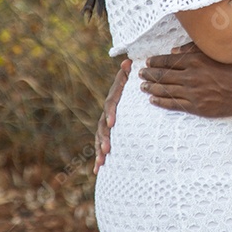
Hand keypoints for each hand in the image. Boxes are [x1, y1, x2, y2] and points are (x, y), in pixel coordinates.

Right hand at [94, 58, 131, 173]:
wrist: (130, 97)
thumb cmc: (133, 87)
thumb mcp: (132, 81)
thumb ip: (129, 74)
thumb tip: (127, 61)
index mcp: (114, 99)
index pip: (110, 105)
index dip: (110, 113)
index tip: (113, 122)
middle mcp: (108, 112)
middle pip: (102, 125)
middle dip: (104, 138)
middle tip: (108, 149)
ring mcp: (106, 125)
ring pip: (100, 138)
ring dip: (100, 149)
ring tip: (102, 161)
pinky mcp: (108, 136)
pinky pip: (101, 147)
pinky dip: (99, 158)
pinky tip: (97, 170)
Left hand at [139, 42, 231, 117]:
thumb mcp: (214, 52)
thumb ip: (193, 49)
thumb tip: (174, 52)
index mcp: (194, 61)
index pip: (167, 61)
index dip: (155, 61)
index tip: (147, 62)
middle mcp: (190, 76)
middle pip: (163, 76)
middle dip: (149, 74)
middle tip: (140, 74)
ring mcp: (192, 93)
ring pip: (165, 91)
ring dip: (152, 88)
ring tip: (143, 87)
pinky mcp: (197, 107)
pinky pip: (174, 105)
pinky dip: (161, 103)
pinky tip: (153, 101)